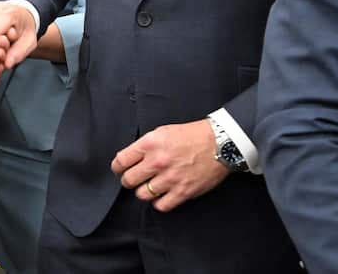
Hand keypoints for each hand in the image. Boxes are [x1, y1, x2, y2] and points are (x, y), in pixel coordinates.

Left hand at [111, 119, 229, 212]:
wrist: (219, 144)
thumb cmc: (192, 135)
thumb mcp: (162, 131)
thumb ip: (145, 145)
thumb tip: (130, 158)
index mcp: (150, 143)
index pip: (121, 161)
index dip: (117, 167)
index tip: (119, 169)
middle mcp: (157, 161)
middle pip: (129, 180)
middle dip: (128, 180)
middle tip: (134, 179)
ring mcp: (170, 178)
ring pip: (142, 194)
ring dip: (143, 191)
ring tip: (149, 186)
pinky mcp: (183, 192)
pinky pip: (161, 206)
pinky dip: (158, 202)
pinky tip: (161, 195)